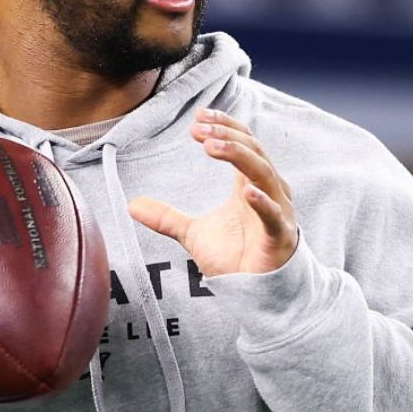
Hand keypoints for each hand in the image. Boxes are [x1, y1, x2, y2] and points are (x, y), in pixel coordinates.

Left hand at [128, 109, 297, 277]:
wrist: (257, 295)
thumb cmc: (235, 259)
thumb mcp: (193, 233)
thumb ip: (166, 217)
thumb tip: (131, 205)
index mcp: (251, 184)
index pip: (243, 143)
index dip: (224, 126)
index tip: (199, 116)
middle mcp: (269, 191)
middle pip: (252, 151)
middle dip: (226, 135)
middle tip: (198, 128)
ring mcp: (278, 212)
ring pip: (264, 174)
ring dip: (238, 155)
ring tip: (211, 145)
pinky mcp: (280, 237)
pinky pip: (274, 216)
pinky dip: (263, 202)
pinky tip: (247, 190)